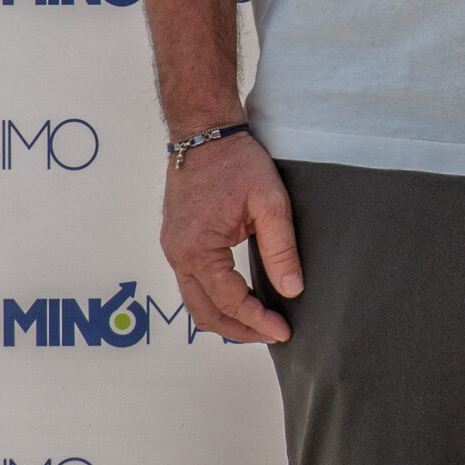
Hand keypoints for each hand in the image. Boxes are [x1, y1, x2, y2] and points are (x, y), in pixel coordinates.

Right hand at [160, 131, 302, 343]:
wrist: (205, 131)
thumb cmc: (237, 160)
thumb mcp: (269, 201)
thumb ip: (281, 248)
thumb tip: (291, 290)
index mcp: (198, 250)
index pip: (230, 302)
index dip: (257, 321)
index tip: (283, 331)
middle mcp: (177, 255)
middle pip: (205, 313)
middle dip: (239, 330)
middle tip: (271, 333)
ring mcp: (172, 249)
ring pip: (194, 302)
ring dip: (225, 316)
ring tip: (258, 320)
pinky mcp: (175, 241)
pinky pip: (191, 282)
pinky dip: (214, 297)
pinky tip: (238, 295)